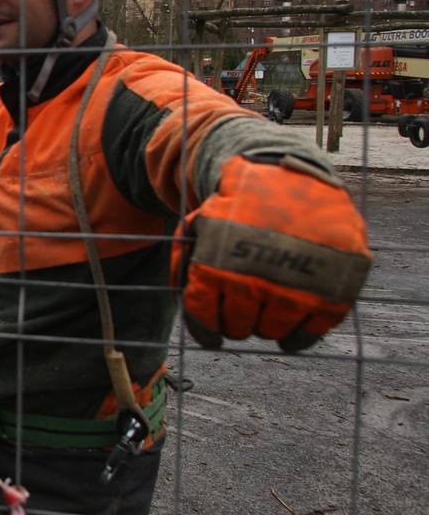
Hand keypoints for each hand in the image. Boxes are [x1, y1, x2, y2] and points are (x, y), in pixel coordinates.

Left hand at [172, 156, 371, 351]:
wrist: (294, 178)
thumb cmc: (243, 204)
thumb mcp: (201, 222)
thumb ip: (184, 259)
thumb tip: (183, 298)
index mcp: (217, 266)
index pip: (204, 318)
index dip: (205, 329)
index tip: (211, 334)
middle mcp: (254, 282)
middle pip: (238, 328)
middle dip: (236, 320)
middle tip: (243, 308)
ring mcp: (294, 290)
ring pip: (270, 333)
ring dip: (266, 323)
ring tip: (268, 304)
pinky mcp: (330, 294)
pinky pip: (306, 335)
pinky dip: (296, 335)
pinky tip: (291, 322)